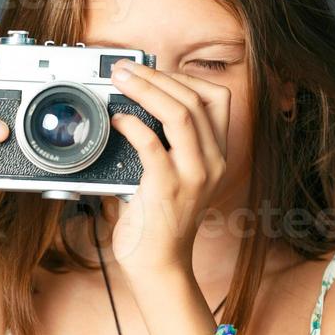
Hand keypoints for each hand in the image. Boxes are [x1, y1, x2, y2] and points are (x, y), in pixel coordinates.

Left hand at [107, 59, 231, 275]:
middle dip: (157, 76)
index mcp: (216, 155)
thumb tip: (132, 107)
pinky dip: (133, 125)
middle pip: (194, 99)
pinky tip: (117, 119)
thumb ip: (163, 144)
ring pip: (180, 114)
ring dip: (146, 90)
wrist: (159, 265)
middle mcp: (211, 162)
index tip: (154, 71)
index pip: (216, 98)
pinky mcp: (167, 189)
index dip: (184, 77)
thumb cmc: (158, 221)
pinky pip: (152, 144)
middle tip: (125, 68)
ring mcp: (193, 176)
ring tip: (120, 81)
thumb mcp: (172, 176)